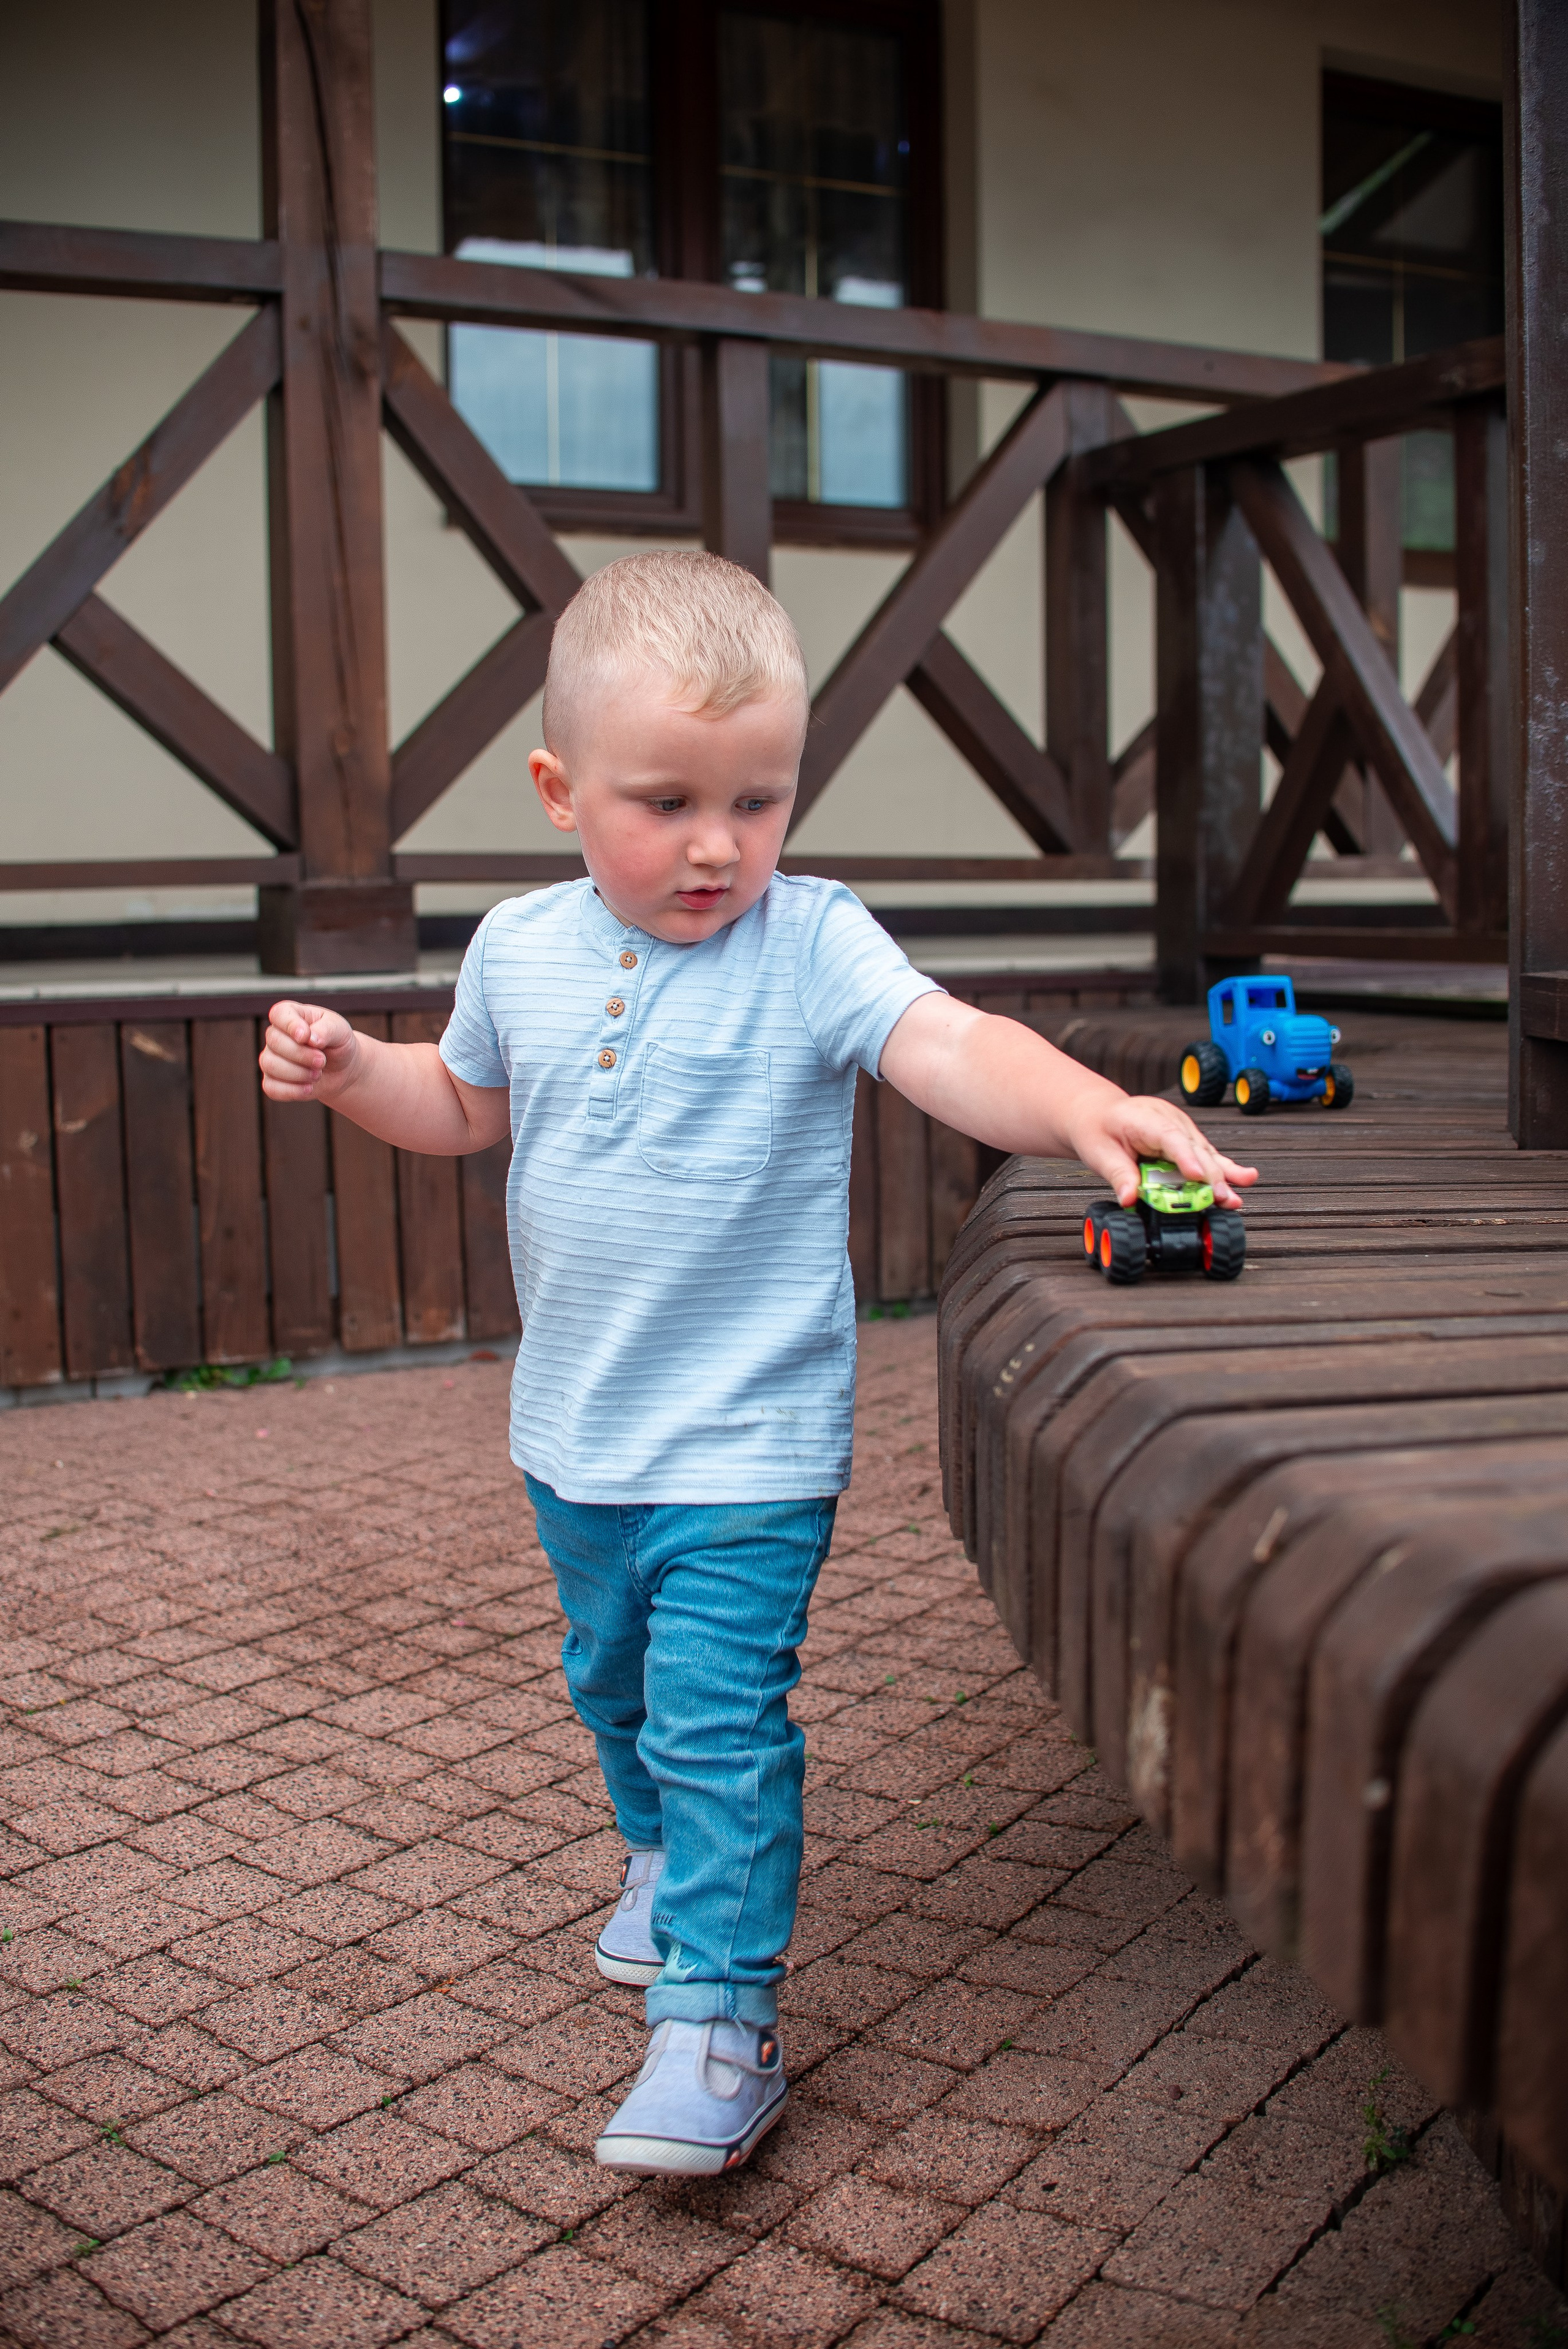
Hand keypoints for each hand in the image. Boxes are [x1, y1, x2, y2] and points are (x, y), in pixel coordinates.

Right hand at [259, 1001, 360, 1103]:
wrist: (343, 1069)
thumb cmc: (338, 1043)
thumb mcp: (340, 1030)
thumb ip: (326, 1030)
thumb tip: (311, 1038)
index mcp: (291, 1015)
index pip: (279, 1014)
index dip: (290, 1025)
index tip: (306, 1037)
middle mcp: (276, 1035)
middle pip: (275, 1042)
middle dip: (301, 1055)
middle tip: (322, 1061)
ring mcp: (271, 1058)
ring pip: (270, 1065)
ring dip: (298, 1073)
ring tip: (318, 1074)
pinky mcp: (272, 1081)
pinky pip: (271, 1088)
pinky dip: (292, 1091)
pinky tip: (309, 1088)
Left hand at [1064, 1090, 1257, 1209]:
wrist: (1099, 1114)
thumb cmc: (1099, 1130)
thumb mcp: (1100, 1153)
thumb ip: (1118, 1176)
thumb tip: (1129, 1199)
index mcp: (1144, 1119)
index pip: (1169, 1137)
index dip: (1185, 1156)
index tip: (1197, 1175)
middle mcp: (1169, 1120)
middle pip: (1193, 1148)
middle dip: (1209, 1175)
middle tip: (1221, 1197)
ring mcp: (1181, 1129)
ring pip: (1205, 1152)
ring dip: (1223, 1174)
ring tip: (1240, 1190)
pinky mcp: (1186, 1140)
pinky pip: (1205, 1156)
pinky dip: (1222, 1170)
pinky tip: (1243, 1179)